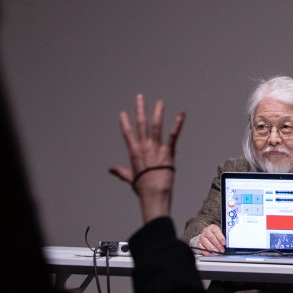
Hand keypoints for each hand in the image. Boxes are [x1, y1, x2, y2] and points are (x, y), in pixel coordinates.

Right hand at [109, 94, 184, 223]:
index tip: (122, 113)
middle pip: (141, 124)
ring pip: (156, 126)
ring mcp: (157, 148)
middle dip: (140, 109)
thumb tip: (110, 169)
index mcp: (134, 153)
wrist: (154, 194)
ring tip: (159, 102)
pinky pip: (173, 135)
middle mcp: (144, 147)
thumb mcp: (130, 178)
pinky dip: (178, 124)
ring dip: (158, 113)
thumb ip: (120, 171)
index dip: (124, 123)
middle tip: (139, 97)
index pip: (127, 134)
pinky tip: (181, 114)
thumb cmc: (142, 188)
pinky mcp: (169, 152)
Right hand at [196, 224, 225, 254]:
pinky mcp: (199, 242)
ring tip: (216, 252)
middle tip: (221, 250)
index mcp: (212, 227)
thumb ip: (222, 237)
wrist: (207, 234)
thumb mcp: (220, 233)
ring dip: (212, 248)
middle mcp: (206, 231)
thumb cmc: (215, 234)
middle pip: (211, 238)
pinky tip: (209, 253)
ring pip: (206, 242)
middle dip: (217, 245)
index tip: (224, 243)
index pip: (216, 232)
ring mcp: (202, 237)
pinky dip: (205, 251)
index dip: (221, 238)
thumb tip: (226, 244)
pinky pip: (201, 247)